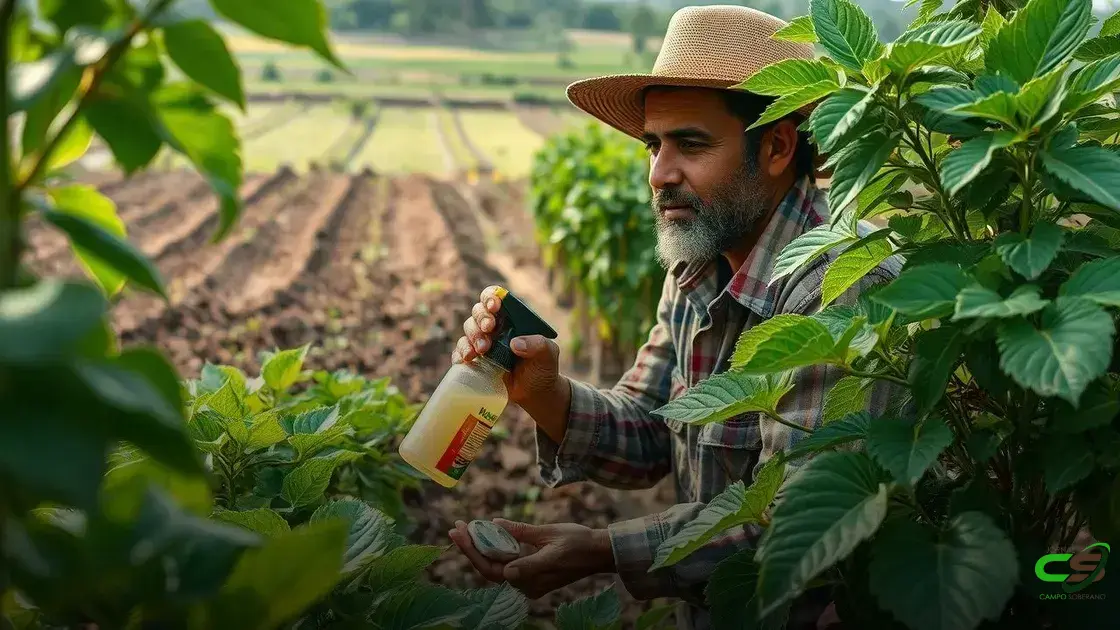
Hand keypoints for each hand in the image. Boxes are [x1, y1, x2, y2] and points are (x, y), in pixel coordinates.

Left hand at [448, 518, 614, 598]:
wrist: (599, 554)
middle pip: (490, 570)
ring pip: (497, 569)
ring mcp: (530, 585)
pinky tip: (486, 537)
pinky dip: (495, 552)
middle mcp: (527, 586)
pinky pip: (507, 567)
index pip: (491, 566)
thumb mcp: (548, 533)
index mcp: (531, 576)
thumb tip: (494, 525)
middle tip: (456, 527)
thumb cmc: (578, 542)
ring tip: (466, 530)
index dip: (472, 549)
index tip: (459, 531)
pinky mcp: (532, 580)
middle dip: (471, 549)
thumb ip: (520, 532)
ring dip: (481, 550)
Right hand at [454, 286, 564, 407]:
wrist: (535, 394)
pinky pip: (460, 352)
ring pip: (468, 330)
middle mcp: (494, 328)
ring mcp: (483, 344)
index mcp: (511, 319)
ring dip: (472, 336)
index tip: (494, 307)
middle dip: (481, 318)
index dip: (491, 298)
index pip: (496, 298)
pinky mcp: (475, 361)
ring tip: (483, 350)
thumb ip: (538, 345)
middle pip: (478, 312)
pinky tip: (467, 360)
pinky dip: (460, 353)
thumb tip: (515, 343)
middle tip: (489, 329)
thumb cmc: (543, 368)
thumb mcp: (548, 354)